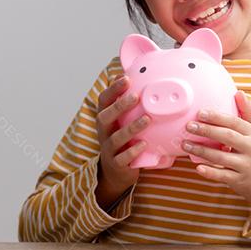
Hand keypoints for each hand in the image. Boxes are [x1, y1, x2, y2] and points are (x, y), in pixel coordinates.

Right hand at [93, 75, 149, 206]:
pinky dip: (132, 151)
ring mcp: (109, 149)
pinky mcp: (116, 164)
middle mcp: (104, 132)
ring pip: (116, 138)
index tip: (126, 78)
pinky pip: (122, 158)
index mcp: (105, 119)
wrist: (116, 172)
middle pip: (105, 117)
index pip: (104, 101)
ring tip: (146, 119)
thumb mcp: (123, 121)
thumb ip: (129, 104)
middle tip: (135, 96)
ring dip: (131, 128)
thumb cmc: (123, 140)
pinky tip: (144, 144)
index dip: (113, 89)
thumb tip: (142, 78)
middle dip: (119, 106)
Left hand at [182, 91, 250, 209]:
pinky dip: (210, 172)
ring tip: (185, 144)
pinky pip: (222, 175)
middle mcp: (249, 147)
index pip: (234, 122)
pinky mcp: (238, 179)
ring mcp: (244, 164)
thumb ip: (247, 110)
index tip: (200, 112)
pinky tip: (198, 167)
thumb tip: (239, 92)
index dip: (217, 117)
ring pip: (221, 156)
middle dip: (207, 131)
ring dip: (202, 150)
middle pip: (227, 136)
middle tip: (189, 126)